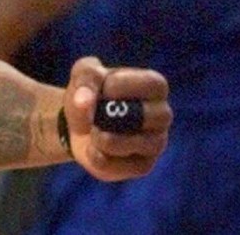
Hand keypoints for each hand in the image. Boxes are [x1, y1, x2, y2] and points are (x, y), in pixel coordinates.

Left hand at [63, 57, 171, 181]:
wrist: (78, 124)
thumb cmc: (88, 92)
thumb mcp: (83, 74)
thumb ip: (85, 78)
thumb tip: (84, 100)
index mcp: (154, 87)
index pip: (153, 84)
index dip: (121, 85)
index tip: (103, 88)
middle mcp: (162, 115)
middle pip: (146, 116)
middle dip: (111, 114)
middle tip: (95, 113)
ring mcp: (156, 143)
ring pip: (132, 144)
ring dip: (101, 136)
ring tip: (92, 130)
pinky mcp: (142, 166)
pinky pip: (118, 165)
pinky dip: (95, 155)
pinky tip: (93, 147)